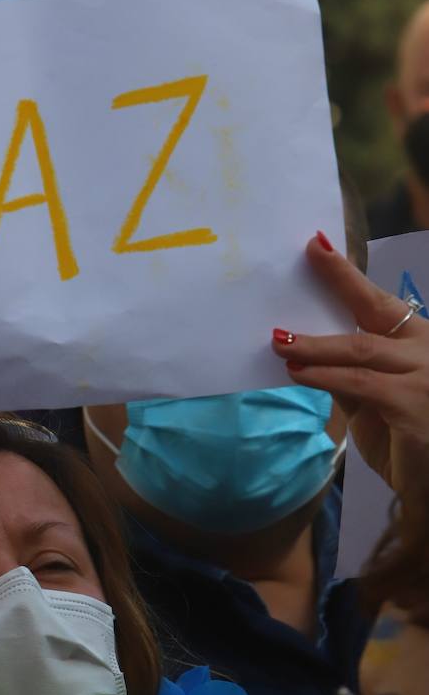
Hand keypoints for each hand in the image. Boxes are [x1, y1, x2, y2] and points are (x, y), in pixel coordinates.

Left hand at [272, 234, 428, 507]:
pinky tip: (299, 374)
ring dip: (316, 345)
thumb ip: (353, 378)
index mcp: (421, 344)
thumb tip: (311, 359)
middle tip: (303, 260)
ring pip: (361, 349)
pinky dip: (324, 377)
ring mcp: (426, 375)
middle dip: (336, 284)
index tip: (318, 247)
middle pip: (374, 312)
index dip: (348, 276)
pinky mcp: (414, 405)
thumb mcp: (378, 406)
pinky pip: (360, 384)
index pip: (381, 303)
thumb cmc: (411, 446)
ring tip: (281, 342)